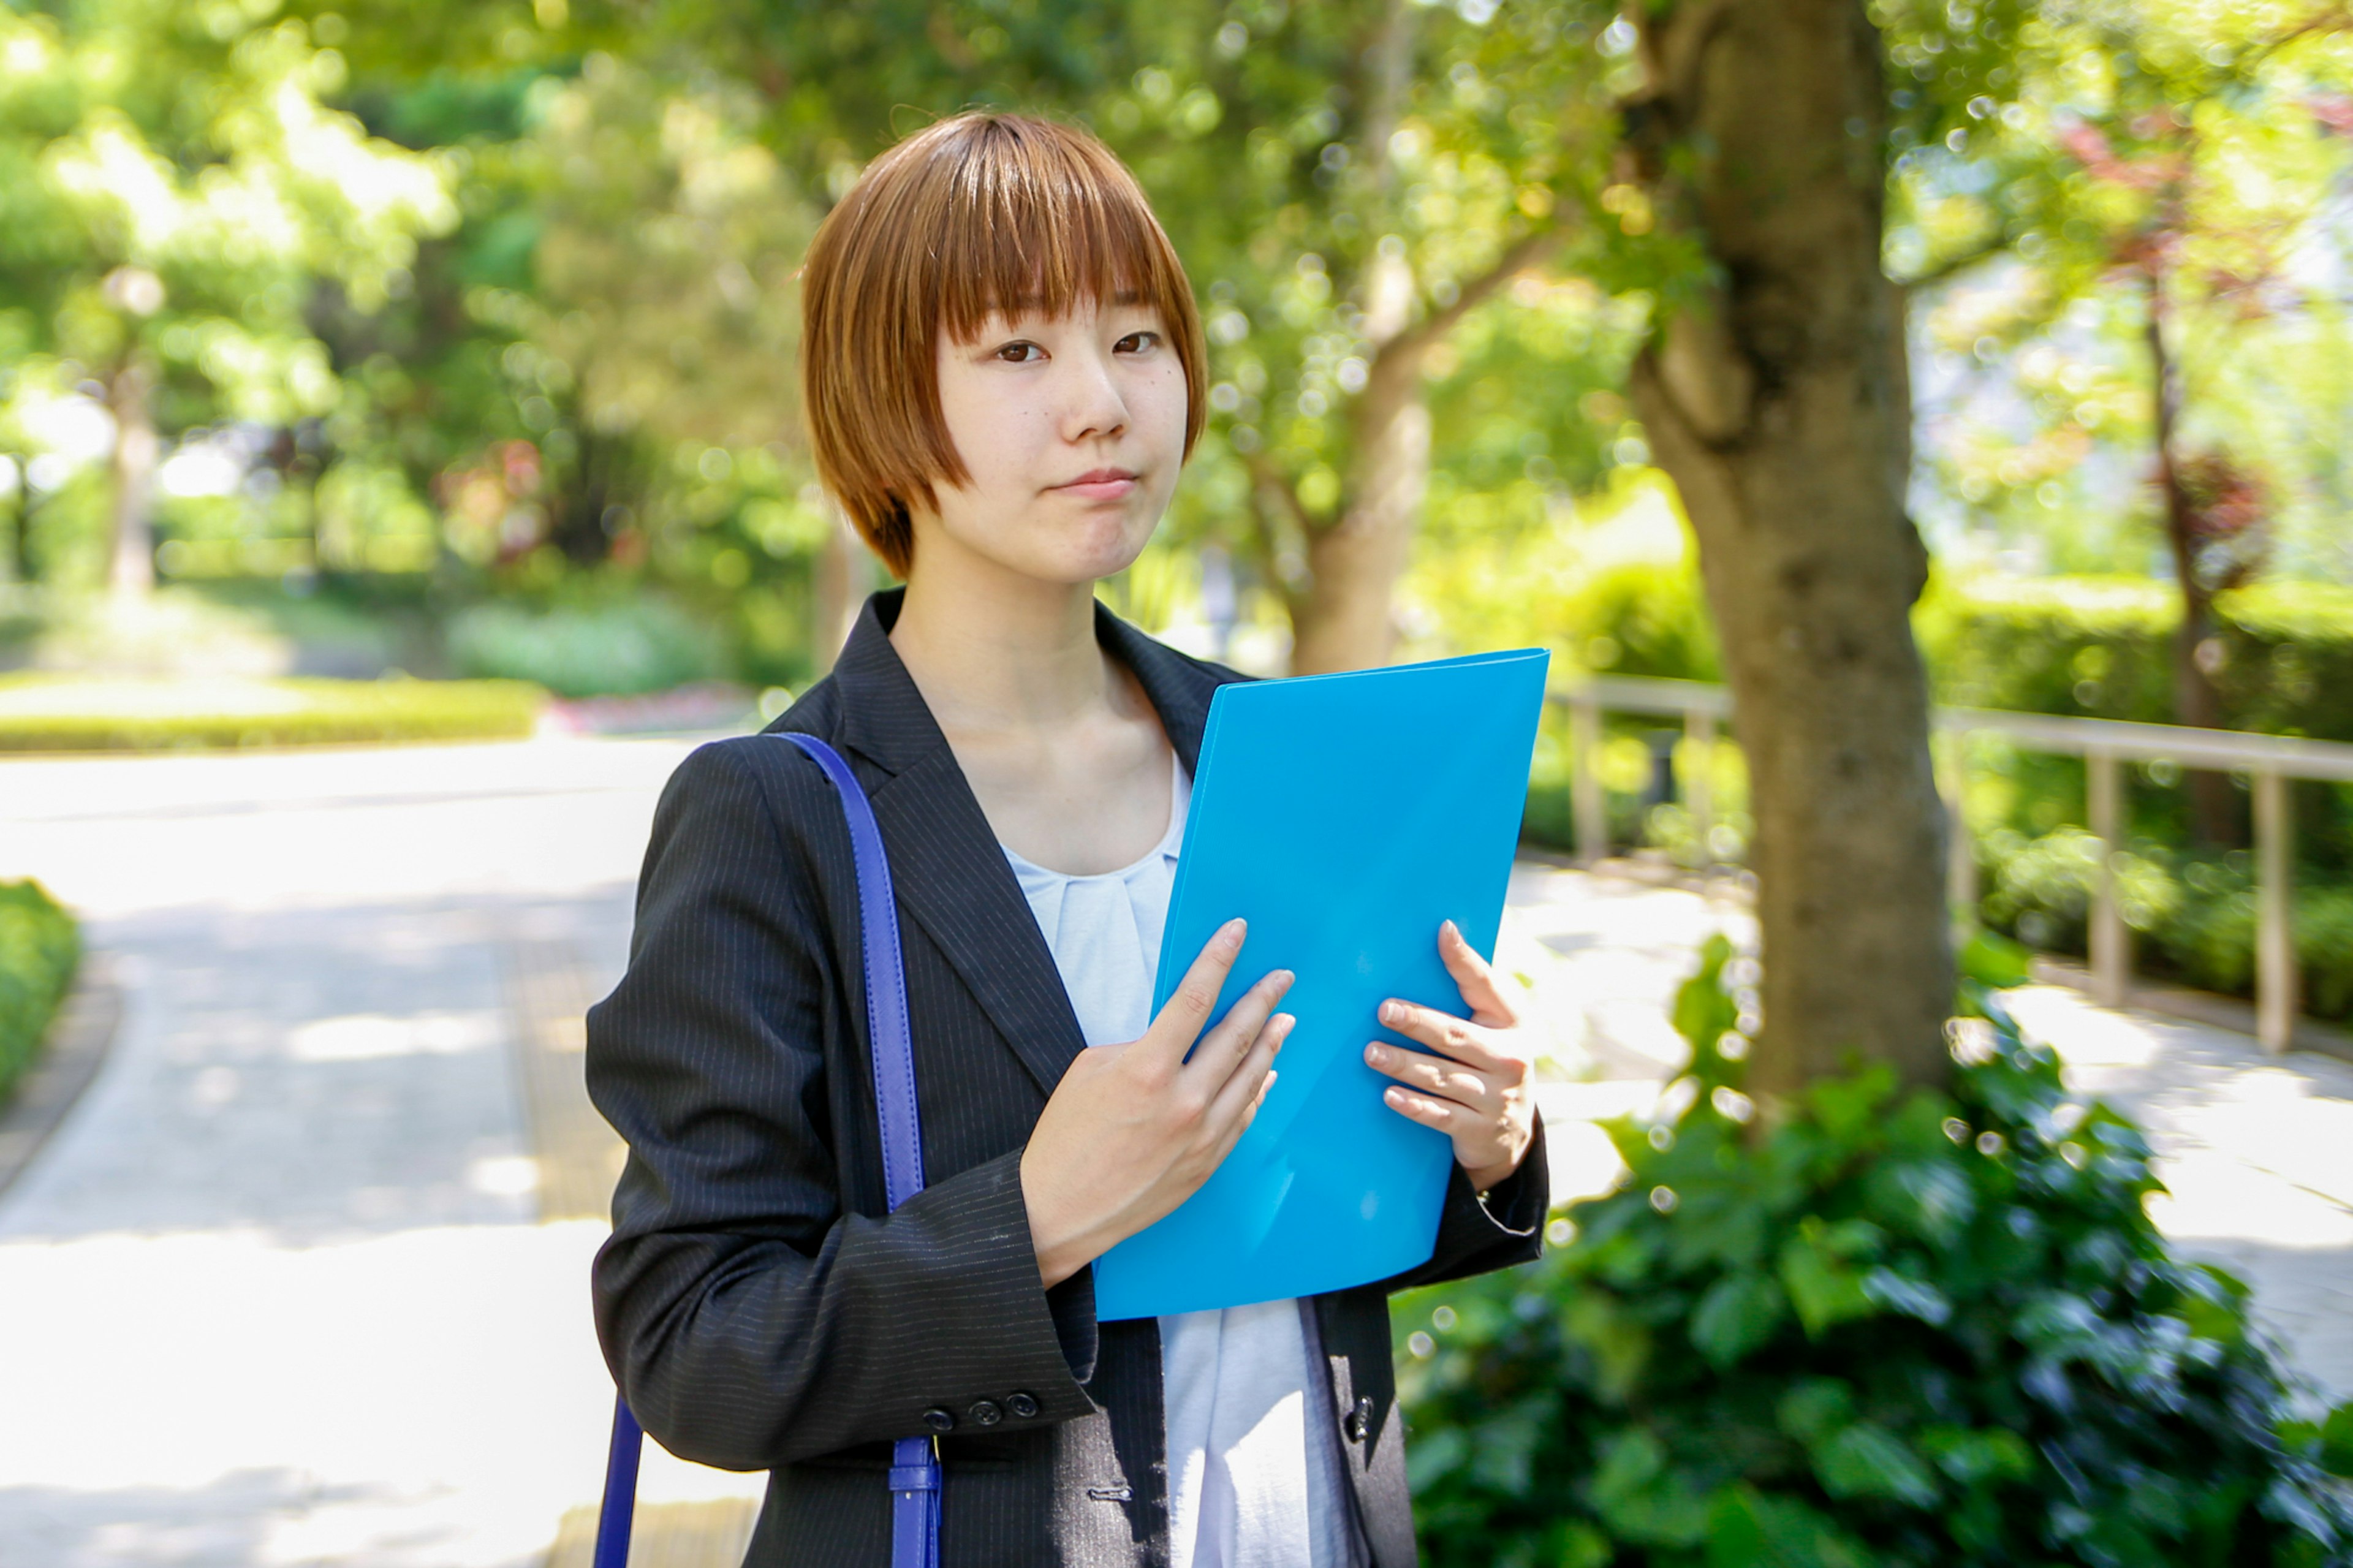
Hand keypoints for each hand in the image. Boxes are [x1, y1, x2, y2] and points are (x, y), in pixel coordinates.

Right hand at [1020, 918, 1292, 1287]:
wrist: (1058, 1211)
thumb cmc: (1066, 1138)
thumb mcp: (1091, 1070)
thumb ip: (1140, 1046)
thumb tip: (1176, 1040)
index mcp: (1148, 1069)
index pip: (1195, 997)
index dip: (1219, 958)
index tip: (1238, 931)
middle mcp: (1184, 1102)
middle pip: (1237, 1036)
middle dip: (1263, 999)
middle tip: (1282, 978)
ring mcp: (1202, 1137)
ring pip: (1251, 1078)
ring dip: (1271, 1043)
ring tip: (1285, 1019)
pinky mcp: (1207, 1165)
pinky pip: (1244, 1118)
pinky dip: (1258, 1091)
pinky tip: (1266, 1074)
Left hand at [1363, 920, 1535, 1192]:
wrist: (1511, 1133)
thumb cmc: (1492, 1059)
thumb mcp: (1495, 1024)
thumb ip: (1471, 984)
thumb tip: (1444, 929)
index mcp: (1513, 1022)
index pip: (1488, 986)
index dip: (1465, 960)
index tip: (1441, 931)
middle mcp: (1511, 1058)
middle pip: (1457, 1036)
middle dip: (1419, 1022)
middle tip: (1383, 1011)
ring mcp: (1497, 1098)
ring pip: (1443, 1077)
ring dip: (1404, 1064)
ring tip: (1371, 1053)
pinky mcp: (1479, 1130)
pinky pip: (1441, 1115)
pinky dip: (1415, 1105)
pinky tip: (1389, 1095)